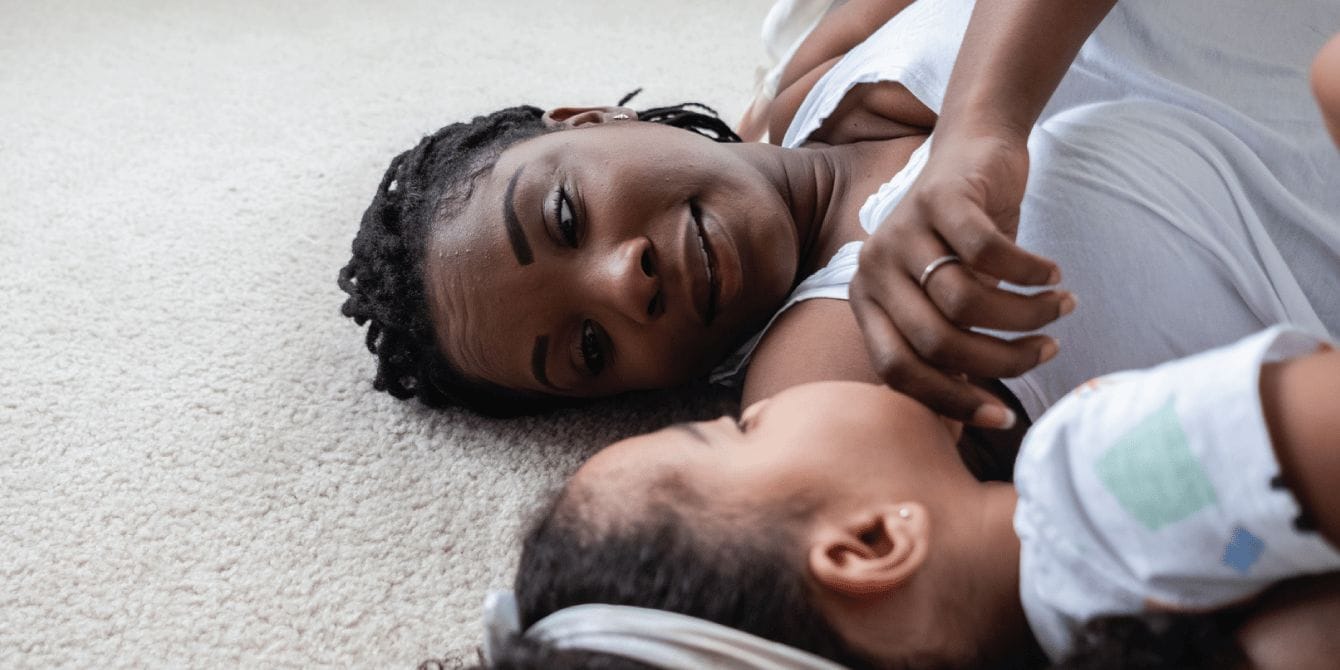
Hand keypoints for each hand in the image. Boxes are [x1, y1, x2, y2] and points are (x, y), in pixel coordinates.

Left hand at [849, 130, 1074, 428]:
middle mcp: (872, 269)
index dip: (952, 402)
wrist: (973, 149)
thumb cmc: (963, 240)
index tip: (1006, 418)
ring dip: (1025, 315)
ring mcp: (901, 230)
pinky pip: (988, 253)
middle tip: (1047, 350)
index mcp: (866, 303)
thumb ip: (948, 347)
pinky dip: (1029, 272)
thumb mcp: (946, 298)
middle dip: (1002, 359)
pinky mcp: (938, 198)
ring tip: (1060, 309)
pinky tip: (1053, 275)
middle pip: (938, 342)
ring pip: (966, 301)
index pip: (898, 372)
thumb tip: (978, 418)